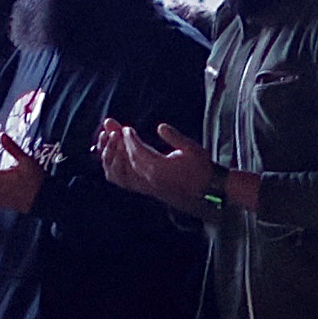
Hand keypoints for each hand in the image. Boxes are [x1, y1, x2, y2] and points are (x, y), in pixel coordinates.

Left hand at [98, 118, 216, 209]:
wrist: (208, 192)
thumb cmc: (202, 169)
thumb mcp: (192, 149)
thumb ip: (175, 137)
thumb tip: (160, 127)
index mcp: (160, 170)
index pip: (137, 152)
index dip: (130, 139)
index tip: (126, 128)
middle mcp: (150, 180)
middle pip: (126, 160)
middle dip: (117, 143)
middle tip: (110, 128)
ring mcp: (147, 187)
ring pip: (121, 173)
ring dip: (112, 156)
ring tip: (109, 140)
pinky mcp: (148, 190)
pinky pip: (125, 182)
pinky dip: (115, 170)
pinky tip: (113, 158)